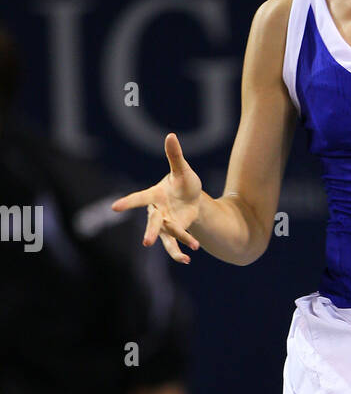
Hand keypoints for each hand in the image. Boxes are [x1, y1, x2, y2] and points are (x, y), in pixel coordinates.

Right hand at [111, 133, 202, 263]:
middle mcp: (157, 212)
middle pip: (153, 222)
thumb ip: (175, 156)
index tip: (115, 207)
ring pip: (166, 237)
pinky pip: (176, 242)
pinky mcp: (174, 232)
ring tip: (183, 258)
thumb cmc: (183, 182)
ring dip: (173, 248)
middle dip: (150, 231)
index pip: (140, 198)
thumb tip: (171, 135)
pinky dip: (182, 249)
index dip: (128, 202)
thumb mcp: (182, 170)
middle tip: (146, 242)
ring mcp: (165, 224)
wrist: (192, 198)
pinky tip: (188, 257)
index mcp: (155, 195)